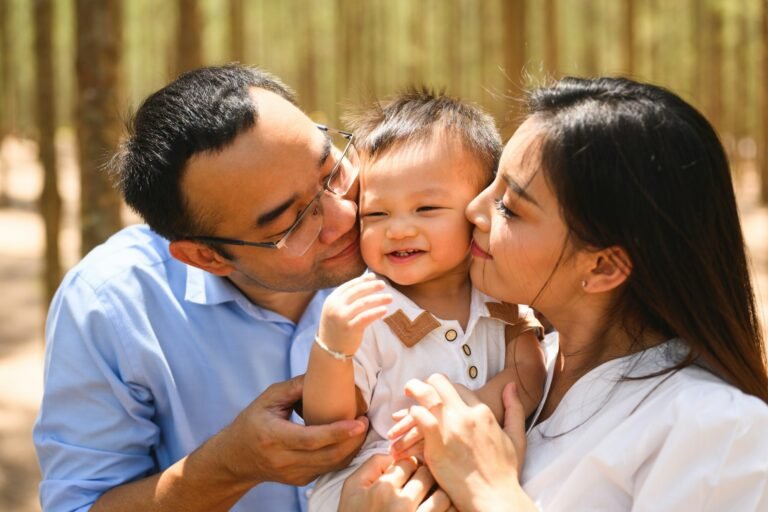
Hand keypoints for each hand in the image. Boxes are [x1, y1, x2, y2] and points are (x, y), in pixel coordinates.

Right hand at [220, 375, 367, 485]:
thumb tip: (324, 374)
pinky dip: (342, 455)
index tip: (358, 422)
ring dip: (351, 449)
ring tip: (362, 429)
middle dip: (353, 441)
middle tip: (366, 422)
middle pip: (327, 455)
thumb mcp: (269, 398)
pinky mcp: (299, 480)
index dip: (337, 432)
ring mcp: (292, 474)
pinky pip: (327, 469)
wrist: (236, 457)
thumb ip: (296, 387)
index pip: (311, 438)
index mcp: (273, 436)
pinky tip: (349, 441)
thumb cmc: (253, 422)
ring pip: (331, 465)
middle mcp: (283, 459)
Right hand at [318, 273, 391, 354]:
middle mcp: (335, 307)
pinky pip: (366, 317)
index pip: (349, 286)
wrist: (330, 349)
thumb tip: (365, 283)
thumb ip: (346, 299)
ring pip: (363, 303)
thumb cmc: (337, 327)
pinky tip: (385, 310)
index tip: (373, 276)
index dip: (362, 280)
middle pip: (357, 292)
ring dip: (378, 299)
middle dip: (372, 286)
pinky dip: (376, 312)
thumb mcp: (336, 310)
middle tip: (384, 284)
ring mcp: (342, 317)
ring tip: (390, 298)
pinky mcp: (350, 328)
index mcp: (331, 300)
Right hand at [339, 454, 453, 511]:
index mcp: (384, 488)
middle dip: (424, 477)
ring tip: (429, 499)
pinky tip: (434, 511)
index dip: (408, 466)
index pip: (408, 462)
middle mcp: (402, 504)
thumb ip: (371, 466)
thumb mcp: (351, 489)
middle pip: (427, 475)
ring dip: (438, 495)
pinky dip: (445, 511)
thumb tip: (393, 455)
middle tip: (418, 485)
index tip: (406, 474)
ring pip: (442, 496)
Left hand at [399, 375, 534, 510]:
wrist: (495, 498)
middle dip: (427, 382)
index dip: (445, 388)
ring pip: (426, 394)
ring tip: (407, 393)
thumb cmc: (505, 473)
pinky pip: (419, 416)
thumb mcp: (516, 438)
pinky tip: (408, 419)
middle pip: (440, 383)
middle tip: (416, 389)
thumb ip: (515, 409)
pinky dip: (412, 413)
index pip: (458, 387)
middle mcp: (467, 414)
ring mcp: (451, 427)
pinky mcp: (437, 442)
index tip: (437, 394)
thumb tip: (510, 385)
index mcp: (483, 412)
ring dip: (414, 390)